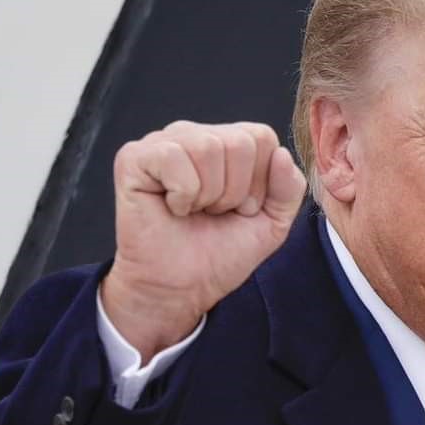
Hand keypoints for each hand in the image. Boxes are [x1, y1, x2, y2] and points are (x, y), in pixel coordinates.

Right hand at [100, 121, 306, 360]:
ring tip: (193, 212)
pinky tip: (172, 208)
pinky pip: (174, 158)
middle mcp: (194, 135)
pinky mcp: (134, 157)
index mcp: (225, 143)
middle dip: (235, 192)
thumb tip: (281, 154)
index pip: (261, 136)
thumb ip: (289, 190)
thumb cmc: (219, 256)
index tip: (238, 210)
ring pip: (208, 147)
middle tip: (213, 214)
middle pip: (239, 142)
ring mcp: (162, 142)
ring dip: (208, 195)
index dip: (258, 184)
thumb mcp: (271, 224)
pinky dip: (182, 194)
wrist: (181, 289)